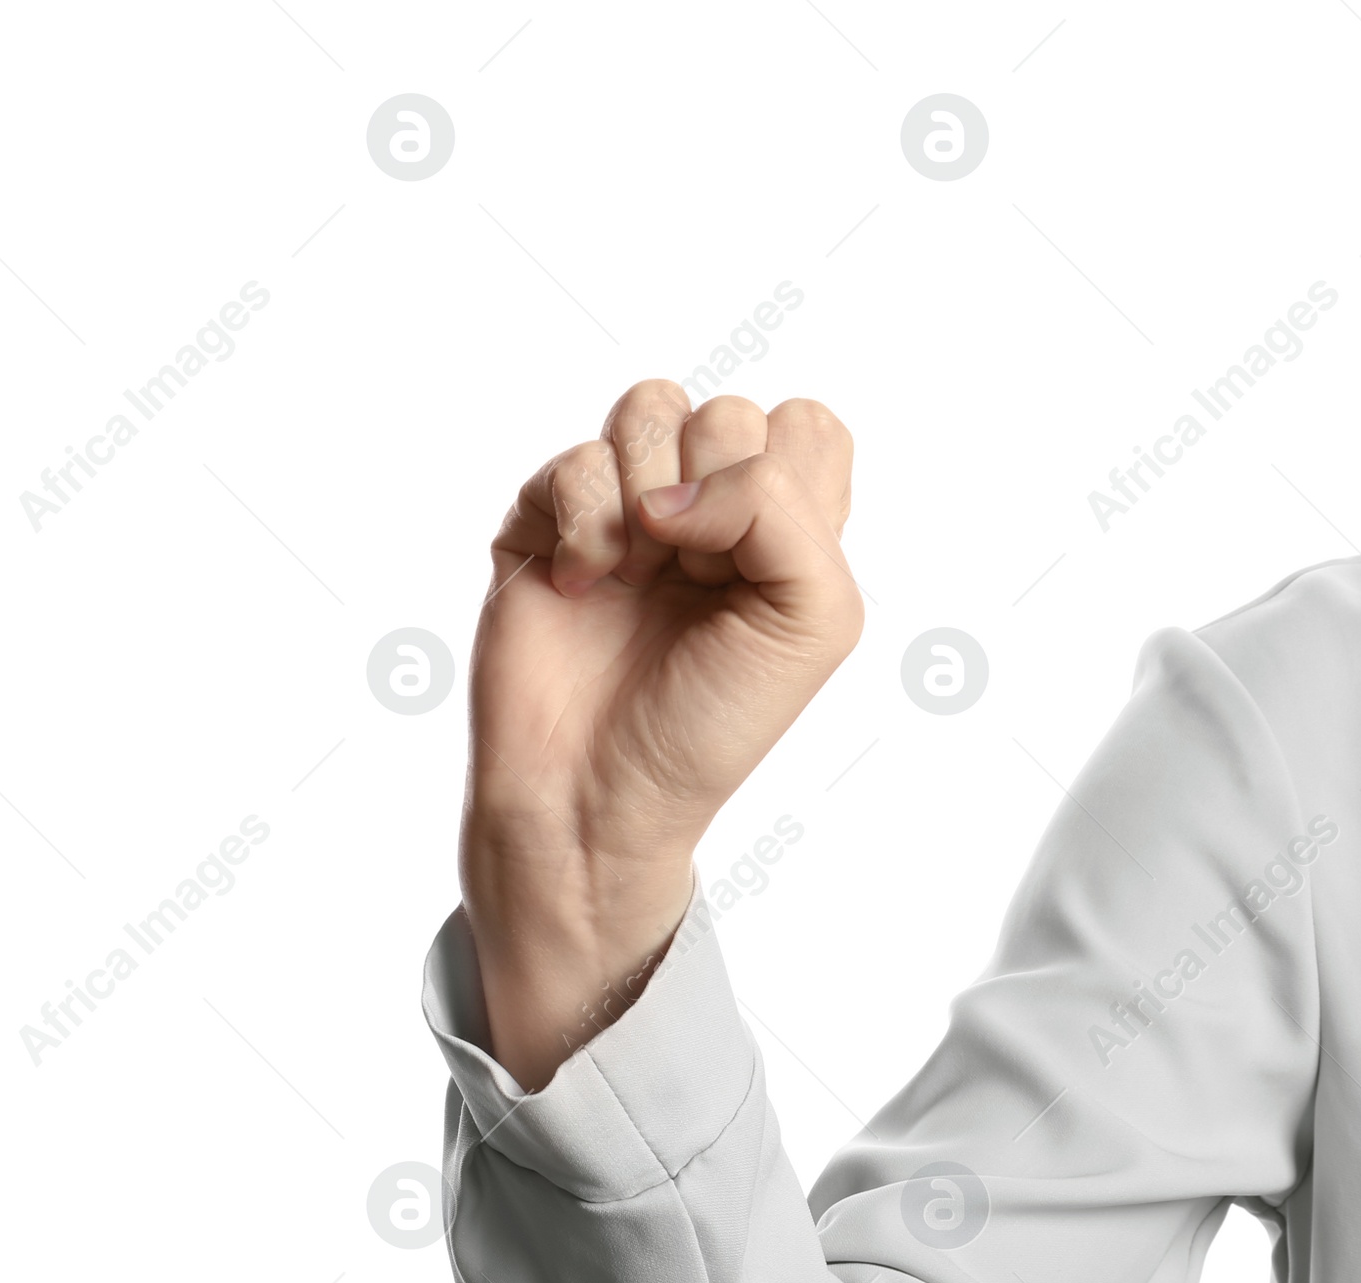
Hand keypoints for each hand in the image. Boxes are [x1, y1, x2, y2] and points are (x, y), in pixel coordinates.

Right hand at [460, 379, 861, 1088]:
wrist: (598, 796)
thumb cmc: (709, 727)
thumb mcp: (813, 621)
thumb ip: (784, 508)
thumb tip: (675, 482)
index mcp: (782, 534)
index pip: (805, 428)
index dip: (786, 479)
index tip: (758, 568)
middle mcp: (706, 514)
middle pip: (728, 413)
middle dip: (715, 492)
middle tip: (694, 582)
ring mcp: (625, 513)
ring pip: (649, 408)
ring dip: (646, 497)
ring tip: (637, 578)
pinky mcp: (547, 523)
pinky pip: (574, 459)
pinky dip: (585, 525)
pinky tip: (583, 586)